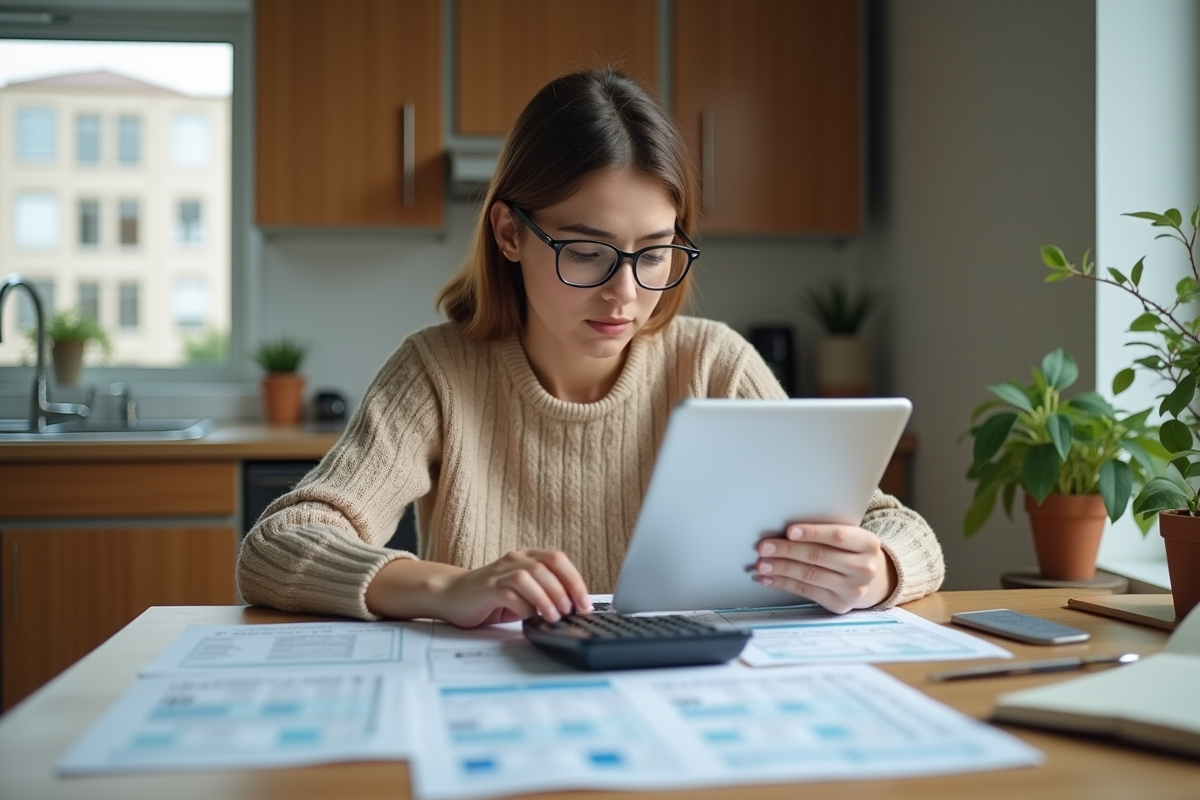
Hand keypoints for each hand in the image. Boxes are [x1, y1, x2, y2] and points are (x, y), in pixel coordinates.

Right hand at [424, 548, 591, 627]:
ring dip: (547, 598)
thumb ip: (545, 594)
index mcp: (527, 557)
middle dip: (564, 591)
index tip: (585, 603)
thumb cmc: (491, 597)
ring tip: (553, 616)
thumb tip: (573, 609)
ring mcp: (500, 572)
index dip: (575, 580)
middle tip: (570, 612)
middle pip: (547, 566)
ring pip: (531, 577)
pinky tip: (528, 616)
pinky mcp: (487, 588)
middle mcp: (515, 560)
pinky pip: (510, 593)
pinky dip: (524, 606)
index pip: (558, 559)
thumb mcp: (524, 594)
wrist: (452, 596)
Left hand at [754, 524, 896, 613]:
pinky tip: (769, 578)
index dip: (812, 533)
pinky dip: (784, 583)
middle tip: (764, 547)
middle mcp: (864, 568)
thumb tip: (785, 531)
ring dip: (781, 569)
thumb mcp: (849, 536)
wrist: (871, 578)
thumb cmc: (850, 550)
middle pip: (819, 556)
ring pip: (810, 575)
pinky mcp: (839, 604)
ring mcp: (852, 589)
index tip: (789, 531)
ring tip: (762, 564)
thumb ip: (825, 532)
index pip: (837, 536)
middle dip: (787, 551)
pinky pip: (806, 591)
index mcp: (868, 544)